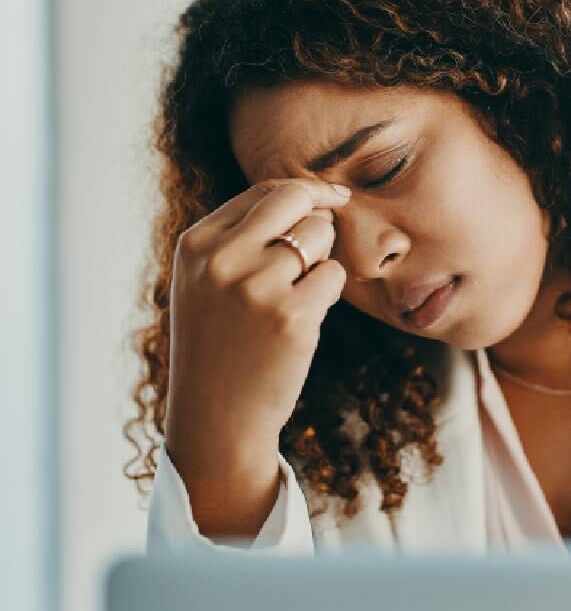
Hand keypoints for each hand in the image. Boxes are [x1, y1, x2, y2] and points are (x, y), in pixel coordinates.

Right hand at [163, 179, 349, 538]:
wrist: (217, 418)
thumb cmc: (221, 345)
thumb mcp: (208, 282)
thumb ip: (244, 237)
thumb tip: (314, 198)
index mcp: (196, 245)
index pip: (265, 192)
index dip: (307, 194)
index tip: (333, 200)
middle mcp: (222, 260)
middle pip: (297, 200)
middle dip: (321, 215)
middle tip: (321, 246)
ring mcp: (257, 287)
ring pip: (321, 237)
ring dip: (323, 260)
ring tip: (297, 295)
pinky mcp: (292, 317)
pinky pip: (334, 276)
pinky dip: (329, 293)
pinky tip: (305, 318)